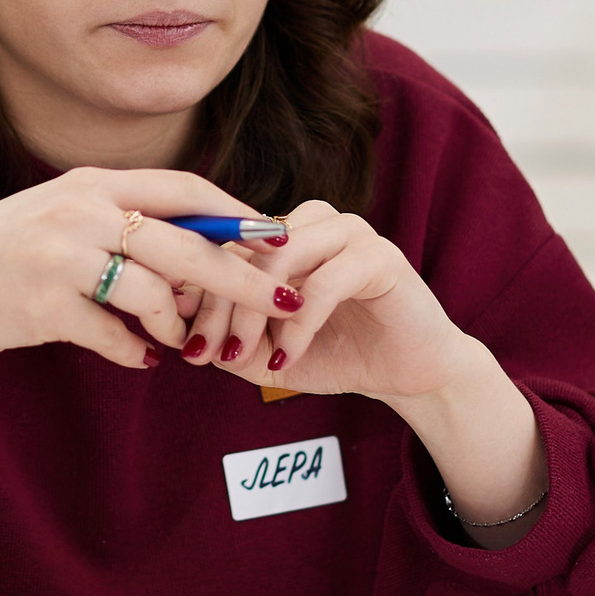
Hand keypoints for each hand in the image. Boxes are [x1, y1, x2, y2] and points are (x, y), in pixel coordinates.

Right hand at [0, 170, 311, 560]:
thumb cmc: (0, 257)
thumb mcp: (59, 218)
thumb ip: (120, 221)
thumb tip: (198, 248)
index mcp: (89, 183)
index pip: (184, 189)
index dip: (237, 214)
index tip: (276, 236)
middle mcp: (79, 213)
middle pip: (187, 245)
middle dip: (243, 276)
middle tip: (284, 299)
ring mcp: (60, 259)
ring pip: (155, 296)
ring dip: (179, 327)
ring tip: (182, 343)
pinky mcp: (45, 307)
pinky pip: (116, 338)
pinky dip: (136, 353)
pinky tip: (141, 359)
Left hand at [178, 200, 475, 398]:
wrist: (408, 373)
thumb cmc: (340, 355)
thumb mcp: (270, 354)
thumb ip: (230, 343)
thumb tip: (185, 341)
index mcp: (285, 234)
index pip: (224, 248)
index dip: (198, 295)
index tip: (186, 345)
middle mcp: (313, 222)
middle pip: (244, 248)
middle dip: (220, 307)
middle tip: (209, 355)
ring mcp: (349, 232)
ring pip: (279, 257)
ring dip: (253, 312)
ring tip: (245, 357)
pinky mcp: (379, 257)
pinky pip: (323, 284)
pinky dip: (297, 325)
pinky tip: (286, 359)